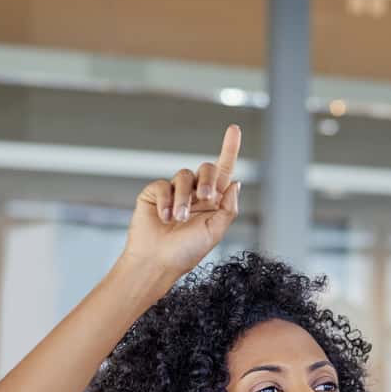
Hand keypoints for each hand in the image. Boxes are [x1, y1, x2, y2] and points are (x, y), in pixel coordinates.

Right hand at [121, 125, 241, 280]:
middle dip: (209, 179)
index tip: (234, 129)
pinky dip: (166, 201)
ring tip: (179, 218)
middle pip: (207, 168)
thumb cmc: (186, 252)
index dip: (229, 149)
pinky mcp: (155, 193)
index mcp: (212, 202)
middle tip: (205, 197)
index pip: (224, 171)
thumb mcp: (215, 232)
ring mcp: (174, 192)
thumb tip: (236, 183)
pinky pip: (163, 185)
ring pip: (185, 176)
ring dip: (184, 197)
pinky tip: (164, 218)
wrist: (156, 262)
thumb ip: (228, 208)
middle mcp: (195, 194)